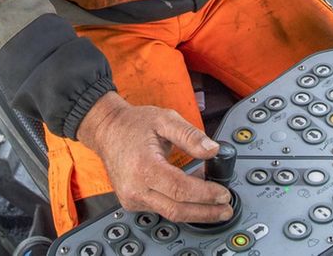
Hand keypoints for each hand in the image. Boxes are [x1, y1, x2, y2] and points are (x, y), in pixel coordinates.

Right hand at [77, 92, 233, 224]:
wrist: (107, 130)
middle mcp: (134, 187)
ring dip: (195, 211)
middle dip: (205, 212)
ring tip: (214, 202)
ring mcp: (131, 198)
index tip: (223, 193)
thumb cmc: (133, 124)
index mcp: (143, 166)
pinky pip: (161, 209)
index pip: (180, 189)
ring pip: (170, 213)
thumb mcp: (165, 119)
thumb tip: (212, 150)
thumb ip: (190, 135)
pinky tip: (193, 197)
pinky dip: (180, 205)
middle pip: (176, 210)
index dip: (205, 194)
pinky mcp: (132, 202)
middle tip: (225, 209)